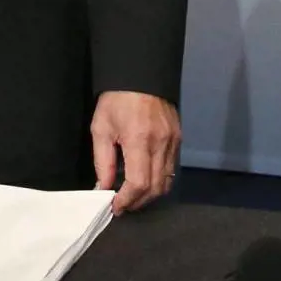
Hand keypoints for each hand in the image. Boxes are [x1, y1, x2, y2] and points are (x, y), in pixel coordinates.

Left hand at [91, 90, 180, 214]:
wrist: (141, 73)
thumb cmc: (116, 99)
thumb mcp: (101, 127)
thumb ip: (103, 161)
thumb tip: (103, 188)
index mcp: (139, 140)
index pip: (139, 183)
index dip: (127, 200)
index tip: (115, 206)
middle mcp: (161, 143)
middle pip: (156, 188)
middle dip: (138, 201)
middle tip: (123, 204)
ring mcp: (173, 141)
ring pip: (167, 181)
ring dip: (150, 194)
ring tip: (133, 195)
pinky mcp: (178, 138)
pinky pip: (171, 169)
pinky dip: (159, 180)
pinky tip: (145, 178)